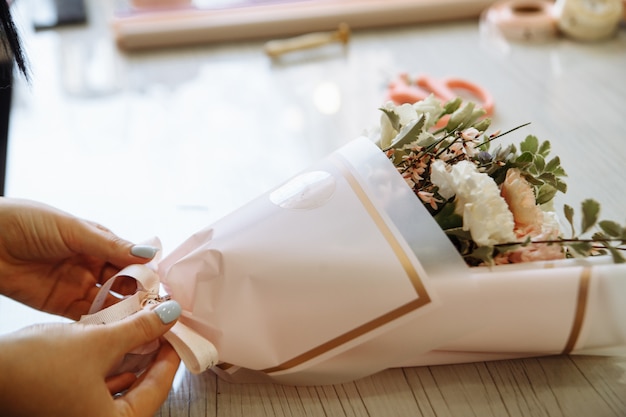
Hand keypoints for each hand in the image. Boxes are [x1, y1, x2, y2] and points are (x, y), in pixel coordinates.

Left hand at [0, 198, 158, 318]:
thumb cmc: (28, 223)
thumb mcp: (74, 230)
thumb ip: (111, 245)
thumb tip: (149, 253)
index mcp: (97, 242)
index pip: (130, 259)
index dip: (145, 271)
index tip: (160, 285)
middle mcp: (91, 264)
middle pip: (122, 282)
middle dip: (137, 293)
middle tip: (152, 306)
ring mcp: (76, 284)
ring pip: (108, 301)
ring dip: (123, 310)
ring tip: (138, 320)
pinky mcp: (60, 304)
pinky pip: (86, 316)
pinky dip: (102, 322)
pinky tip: (115, 326)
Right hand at [0, 300, 181, 416]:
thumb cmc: (35, 366)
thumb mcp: (98, 343)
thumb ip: (140, 329)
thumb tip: (171, 314)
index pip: (157, 391)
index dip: (171, 357)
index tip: (178, 334)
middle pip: (140, 394)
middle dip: (152, 359)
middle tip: (162, 332)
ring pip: (120, 392)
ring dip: (132, 362)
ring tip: (142, 333)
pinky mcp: (63, 410)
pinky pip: (99, 392)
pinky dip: (110, 370)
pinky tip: (114, 349)